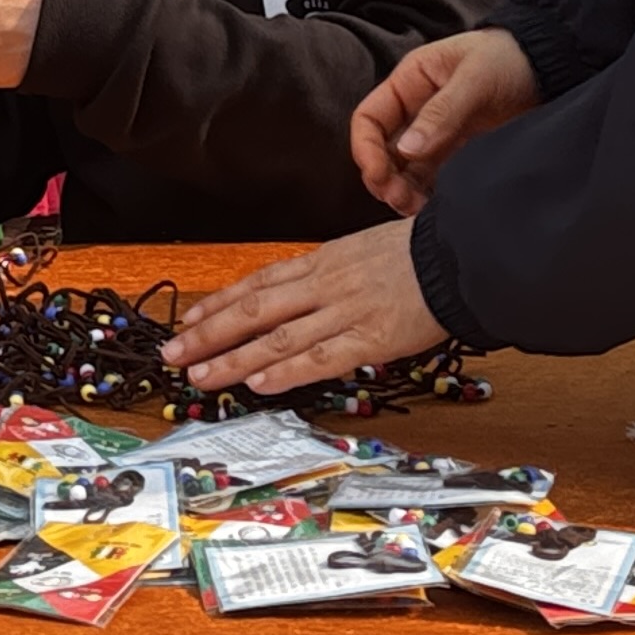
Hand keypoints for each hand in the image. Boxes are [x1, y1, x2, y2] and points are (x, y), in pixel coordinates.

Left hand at [164, 222, 449, 395]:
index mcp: (322, 261)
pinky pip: (320, 356)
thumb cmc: (418, 252)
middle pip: (253, 310)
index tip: (188, 322)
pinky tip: (259, 384)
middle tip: (174, 354)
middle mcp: (324, 284)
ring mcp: (344, 311)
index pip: (258, 284)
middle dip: (209, 334)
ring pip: (276, 337)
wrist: (461, 253)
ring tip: (201, 377)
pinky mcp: (370, 337)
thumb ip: (330, 274)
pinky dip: (287, 372)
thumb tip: (302, 293)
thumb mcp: (363, 250)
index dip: (219, 305)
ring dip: (234, 359)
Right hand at [351, 29, 537, 217]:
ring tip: (415, 208)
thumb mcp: (475, 79)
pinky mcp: (459, 150)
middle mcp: (417, 109)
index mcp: (410, 82)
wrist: (552, 65)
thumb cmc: (509, 58)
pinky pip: (433, 176)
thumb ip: (441, 113)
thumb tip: (406, 150)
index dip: (366, 149)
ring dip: (403, 190)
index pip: (369, 119)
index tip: (378, 175)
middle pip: (383, 150)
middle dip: (384, 177)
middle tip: (399, 199)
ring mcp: (438, 132)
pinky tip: (434, 206)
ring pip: (406, 169)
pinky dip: (428, 193)